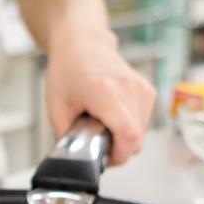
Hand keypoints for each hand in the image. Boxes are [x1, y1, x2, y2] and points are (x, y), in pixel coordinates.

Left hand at [43, 30, 155, 165]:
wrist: (82, 44)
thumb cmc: (67, 72)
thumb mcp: (56, 109)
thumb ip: (67, 137)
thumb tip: (76, 159)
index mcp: (104, 92)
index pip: (128, 135)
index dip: (119, 155)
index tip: (105, 159)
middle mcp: (128, 89)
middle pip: (136, 138)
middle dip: (118, 149)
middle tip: (99, 143)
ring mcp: (141, 88)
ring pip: (142, 132)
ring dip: (124, 138)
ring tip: (104, 125)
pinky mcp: (148, 90)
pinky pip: (144, 121)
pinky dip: (130, 126)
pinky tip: (114, 116)